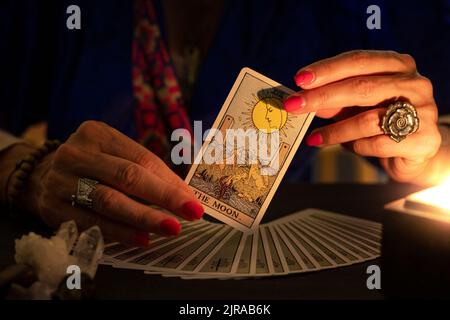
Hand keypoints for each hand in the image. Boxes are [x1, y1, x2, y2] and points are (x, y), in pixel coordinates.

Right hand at [17, 121, 203, 245]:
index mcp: (97, 134)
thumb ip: (147, 171)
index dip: (169, 181)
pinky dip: (120, 233)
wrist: (42, 176)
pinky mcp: (53, 208)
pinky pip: (92, 223)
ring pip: (108, 201)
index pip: (141, 158)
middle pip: (126, 177)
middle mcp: (76, 153)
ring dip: (143, 217)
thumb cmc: (94, 165)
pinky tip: (142, 238)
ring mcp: (61, 180)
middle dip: (162, 197)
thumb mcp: (116, 155)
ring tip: (170, 228)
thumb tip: (185, 195)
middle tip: (189, 214)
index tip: (193, 200)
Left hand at [284, 50, 441, 183]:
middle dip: (321, 97)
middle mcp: (414, 83)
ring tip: (314, 137)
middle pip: (360, 86)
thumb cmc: (381, 120)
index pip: (358, 60)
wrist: (417, 151)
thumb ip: (334, 100)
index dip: (327, 69)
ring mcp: (423, 111)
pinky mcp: (423, 140)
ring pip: (367, 119)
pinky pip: (377, 144)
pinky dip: (355, 146)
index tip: (299, 79)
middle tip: (294, 105)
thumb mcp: (357, 105)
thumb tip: (303, 100)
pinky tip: (344, 147)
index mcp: (399, 64)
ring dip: (334, 130)